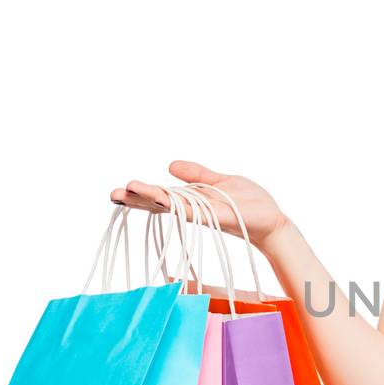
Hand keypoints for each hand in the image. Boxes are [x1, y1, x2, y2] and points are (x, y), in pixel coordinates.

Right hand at [109, 161, 287, 246]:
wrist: (271, 219)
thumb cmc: (249, 203)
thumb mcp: (220, 181)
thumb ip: (197, 174)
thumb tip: (169, 165)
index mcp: (191, 200)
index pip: (160, 196)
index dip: (140, 194)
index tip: (120, 189)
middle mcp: (193, 209)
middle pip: (158, 203)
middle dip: (135, 199)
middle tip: (112, 194)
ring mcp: (202, 214)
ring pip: (169, 205)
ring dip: (149, 199)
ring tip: (126, 191)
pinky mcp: (215, 216)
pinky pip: (191, 210)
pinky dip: (175, 204)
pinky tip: (159, 198)